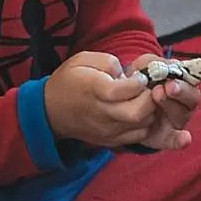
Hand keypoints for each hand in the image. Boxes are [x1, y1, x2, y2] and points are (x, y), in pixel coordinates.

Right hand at [43, 52, 164, 149]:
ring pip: (143, 125)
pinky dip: (144, 124)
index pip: (126, 90)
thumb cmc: (70, 80)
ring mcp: (107, 130)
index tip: (138, 76)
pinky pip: (139, 135)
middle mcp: (102, 113)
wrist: (51, 110)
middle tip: (146, 89)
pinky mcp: (111, 140)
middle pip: (138, 112)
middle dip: (149, 98)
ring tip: (140, 99)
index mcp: (94, 90)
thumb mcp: (83, 59)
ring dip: (149, 111)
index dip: (139, 82)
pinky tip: (136, 112)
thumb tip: (128, 74)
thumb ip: (109, 62)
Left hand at [126, 51, 200, 151]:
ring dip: (173, 105)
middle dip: (183, 90)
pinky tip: (185, 138)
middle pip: (193, 95)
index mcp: (184, 79)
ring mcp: (178, 119)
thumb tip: (161, 66)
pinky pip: (175, 140)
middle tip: (169, 86)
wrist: (121, 108)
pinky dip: (181, 140)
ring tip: (156, 95)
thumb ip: (150, 62)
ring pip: (182, 113)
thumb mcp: (140, 68)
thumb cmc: (137, 84)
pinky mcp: (167, 137)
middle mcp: (186, 100)